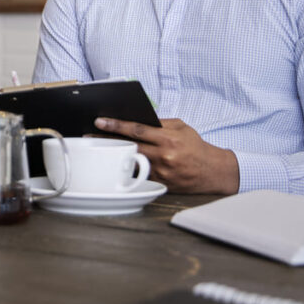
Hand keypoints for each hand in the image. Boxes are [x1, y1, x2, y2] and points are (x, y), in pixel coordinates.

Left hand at [94, 117, 239, 193]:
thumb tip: (138, 119)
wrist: (213, 172)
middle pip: (129, 146)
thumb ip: (160, 123)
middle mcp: (164, 156)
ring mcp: (161, 172)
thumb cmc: (196, 147)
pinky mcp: (161, 184)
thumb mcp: (182, 128)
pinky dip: (127, 167)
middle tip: (90, 136)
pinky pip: (139, 175)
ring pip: (131, 161)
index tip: (100, 122)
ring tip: (99, 148)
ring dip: (115, 154)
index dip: (116, 125)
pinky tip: (115, 163)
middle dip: (108, 140)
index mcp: (169, 139)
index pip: (137, 129)